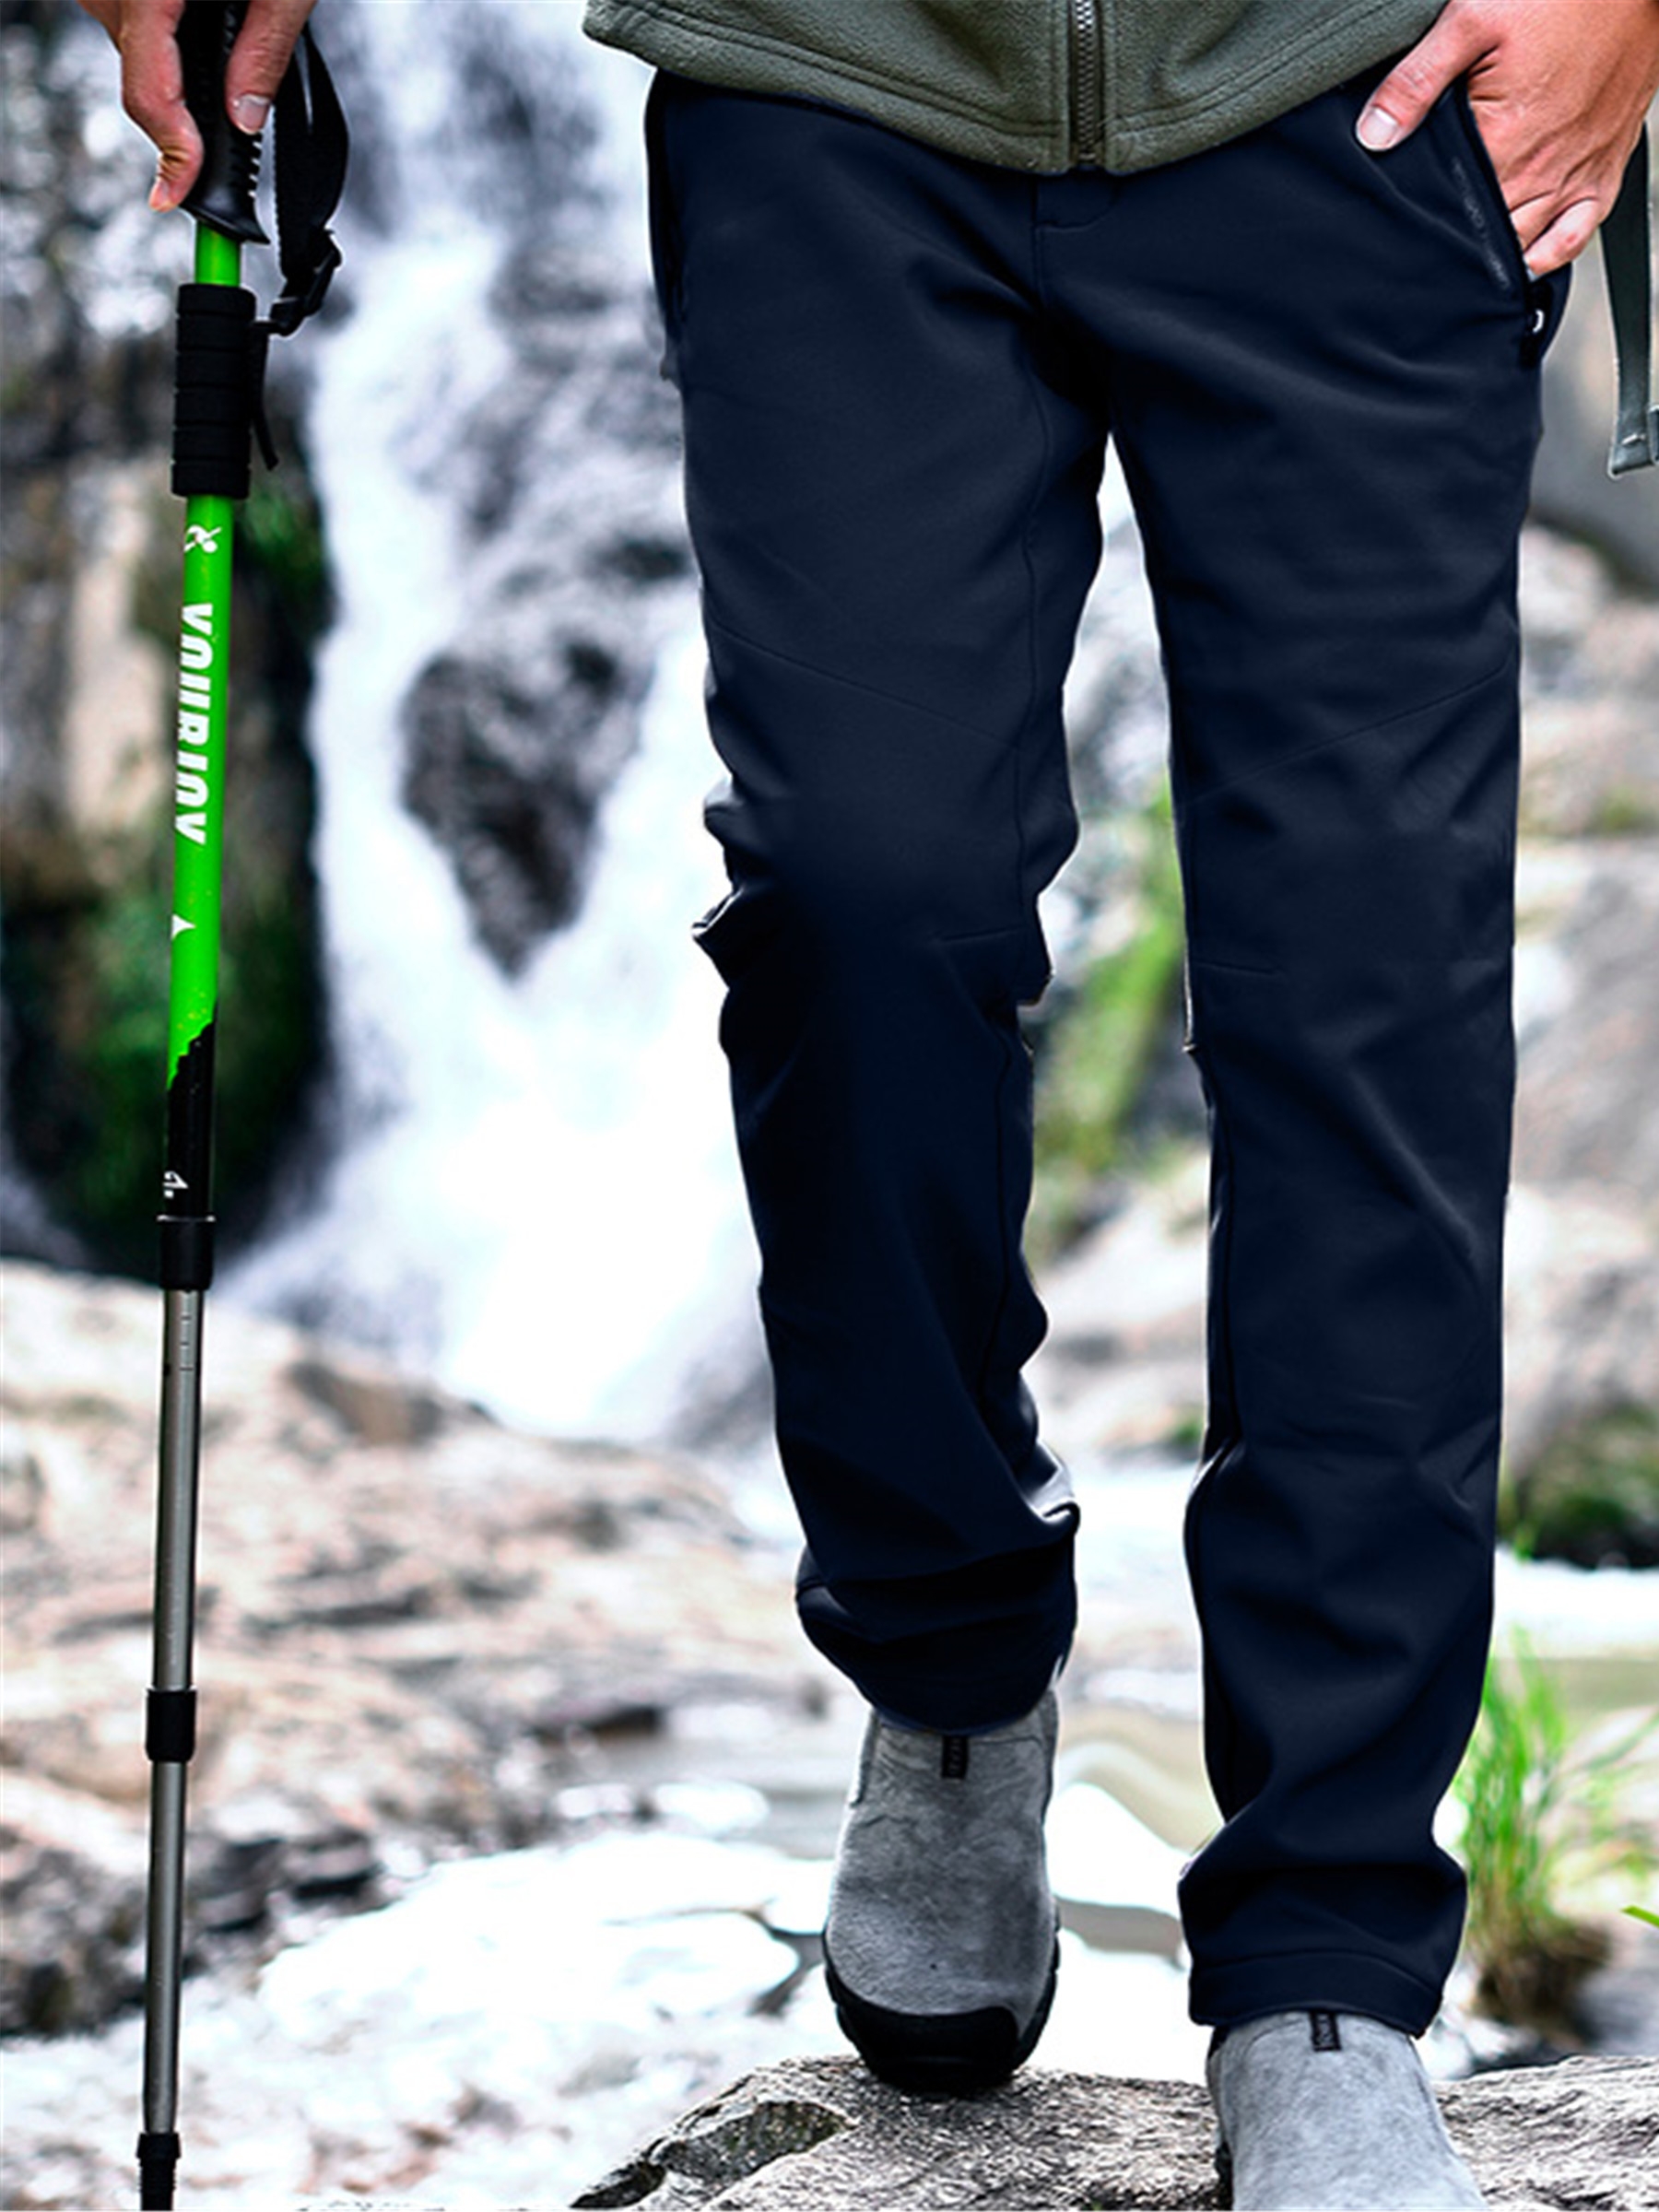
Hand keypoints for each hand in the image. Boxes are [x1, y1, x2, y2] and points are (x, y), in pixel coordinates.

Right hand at [76, 0, 319, 211]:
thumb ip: (265, 51)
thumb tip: (245, 118)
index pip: (151, 95)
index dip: (171, 156)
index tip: (181, 196)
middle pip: (139, 75)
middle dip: (182, 109)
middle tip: (220, 129)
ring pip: (129, 45)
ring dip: (172, 63)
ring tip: (220, 34)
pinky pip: (125, 13)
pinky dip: (160, 28)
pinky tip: (195, 13)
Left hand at [1355, 0, 1658, 275]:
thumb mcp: (1471, 21)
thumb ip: (1417, 82)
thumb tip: (1374, 135)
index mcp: (1505, 142)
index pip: (1453, 212)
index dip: (1425, 221)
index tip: (1405, 225)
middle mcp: (1544, 170)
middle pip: (1488, 237)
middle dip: (1456, 243)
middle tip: (1427, 242)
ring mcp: (1579, 173)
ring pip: (1527, 244)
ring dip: (1497, 254)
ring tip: (1467, 255)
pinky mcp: (1607, 167)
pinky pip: (1577, 234)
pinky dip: (1549, 254)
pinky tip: (1526, 256)